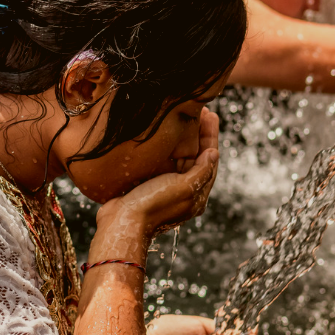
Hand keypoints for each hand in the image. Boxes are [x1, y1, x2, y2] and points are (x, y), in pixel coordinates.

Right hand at [96, 109, 219, 254]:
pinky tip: (166, 134)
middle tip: (202, 111)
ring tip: (186, 117)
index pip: (209, 161)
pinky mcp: (151, 185)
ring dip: (185, 138)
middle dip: (200, 135)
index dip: (211, 137)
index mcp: (196, 196)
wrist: (121, 222)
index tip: (211, 115)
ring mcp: (167, 188)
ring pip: (181, 158)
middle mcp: (184, 192)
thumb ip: (201, 171)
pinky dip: (169, 147)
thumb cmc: (153, 205)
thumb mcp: (183, 187)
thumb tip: (213, 153)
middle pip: (197, 158)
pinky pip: (165, 162)